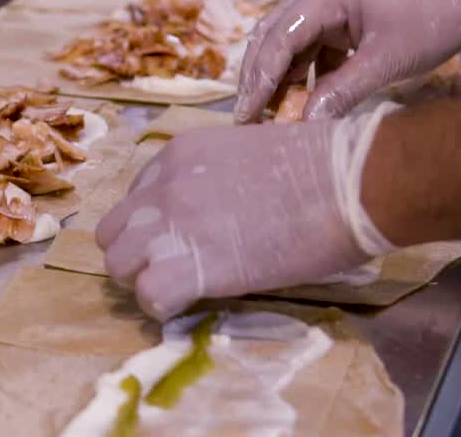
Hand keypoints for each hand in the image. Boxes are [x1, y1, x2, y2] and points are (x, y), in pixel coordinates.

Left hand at [95, 103, 397, 320]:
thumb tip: (215, 210)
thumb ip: (216, 179)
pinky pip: (148, 295)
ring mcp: (172, 224)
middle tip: (171, 269)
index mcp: (178, 154)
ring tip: (181, 289)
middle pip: (113, 232)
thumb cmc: (320, 166)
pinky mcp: (191, 264)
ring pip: (118, 265)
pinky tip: (193, 303)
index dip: (154, 225)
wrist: (347, 180)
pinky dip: (164, 307)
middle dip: (136, 255)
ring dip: (144, 281)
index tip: (182, 240)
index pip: (135, 197)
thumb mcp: (248, 154)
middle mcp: (164, 185)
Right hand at [234, 0, 460, 122]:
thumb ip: (342, 91)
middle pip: (272, 38)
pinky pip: (308, 49)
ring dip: (277, 79)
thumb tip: (305, 124)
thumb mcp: (387, 61)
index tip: (247, 113)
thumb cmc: (431, 21)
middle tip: (246, 118)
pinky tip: (298, 104)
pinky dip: (301, 76)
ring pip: (286, 45)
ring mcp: (325, 5)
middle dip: (258, 79)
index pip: (279, 38)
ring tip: (267, 116)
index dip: (259, 79)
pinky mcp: (337, 20)